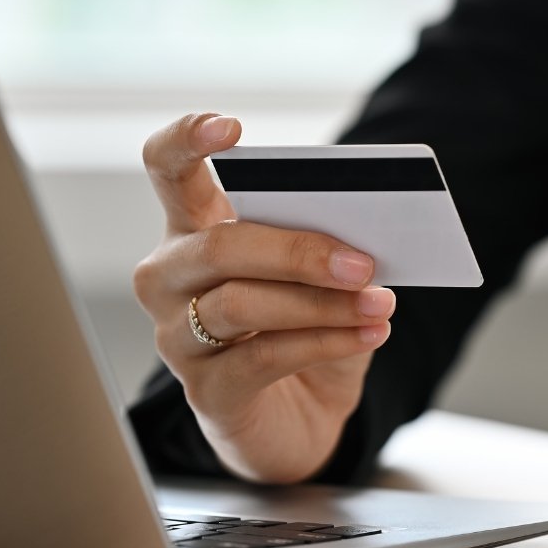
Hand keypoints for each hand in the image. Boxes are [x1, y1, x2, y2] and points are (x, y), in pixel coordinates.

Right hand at [132, 113, 394, 483]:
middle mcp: (171, 279)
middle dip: (299, 250)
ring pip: (241, 304)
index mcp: (193, 230)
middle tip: (363, 260)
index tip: (229, 127)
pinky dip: (325, 342)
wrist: (300, 420)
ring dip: (322, 302)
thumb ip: (329, 247)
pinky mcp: (207, 391)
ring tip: (380, 302)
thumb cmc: (304, 331)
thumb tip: (366, 234)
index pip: (167, 170)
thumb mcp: (320, 280)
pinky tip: (369, 335)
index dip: (186, 141)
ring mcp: (178, 338)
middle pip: (219, 246)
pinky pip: (263, 357)